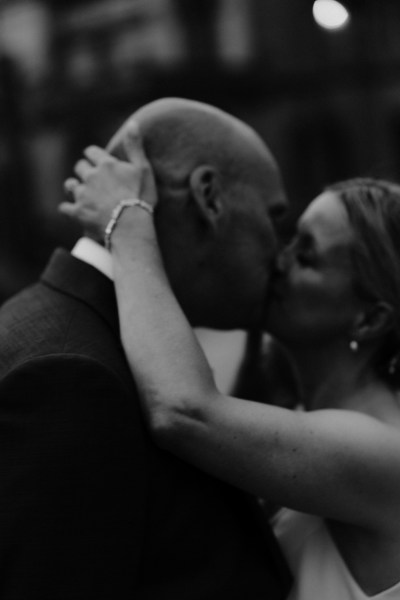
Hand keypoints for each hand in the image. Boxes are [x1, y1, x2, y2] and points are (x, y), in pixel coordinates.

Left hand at [59, 120, 156, 240]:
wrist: (130, 225)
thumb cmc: (140, 197)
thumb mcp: (143, 169)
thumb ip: (135, 146)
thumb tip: (132, 123)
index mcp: (106, 165)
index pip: (91, 152)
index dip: (93, 155)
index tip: (96, 160)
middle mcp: (90, 176)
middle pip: (80, 167)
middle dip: (84, 171)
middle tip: (91, 179)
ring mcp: (82, 194)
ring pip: (70, 185)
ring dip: (74, 187)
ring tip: (81, 193)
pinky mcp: (77, 212)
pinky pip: (65, 207)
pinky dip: (67, 208)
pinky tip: (72, 210)